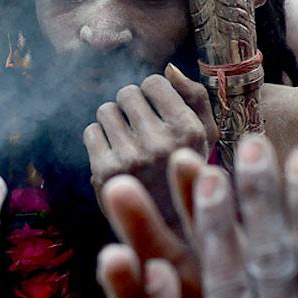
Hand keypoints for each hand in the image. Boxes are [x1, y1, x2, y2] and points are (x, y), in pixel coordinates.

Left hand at [84, 63, 218, 221]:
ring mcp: (131, 159)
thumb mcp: (206, 137)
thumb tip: (168, 68)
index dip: (152, 92)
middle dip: (130, 104)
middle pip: (126, 93)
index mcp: (189, 131)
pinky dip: (99, 138)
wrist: (168, 229)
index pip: (153, 82)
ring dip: (113, 120)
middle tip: (138, 125)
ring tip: (127, 139)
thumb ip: (195, 97)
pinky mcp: (105, 172)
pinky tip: (114, 153)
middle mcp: (161, 143)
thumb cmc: (188, 174)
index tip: (156, 109)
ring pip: (105, 110)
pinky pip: (90, 131)